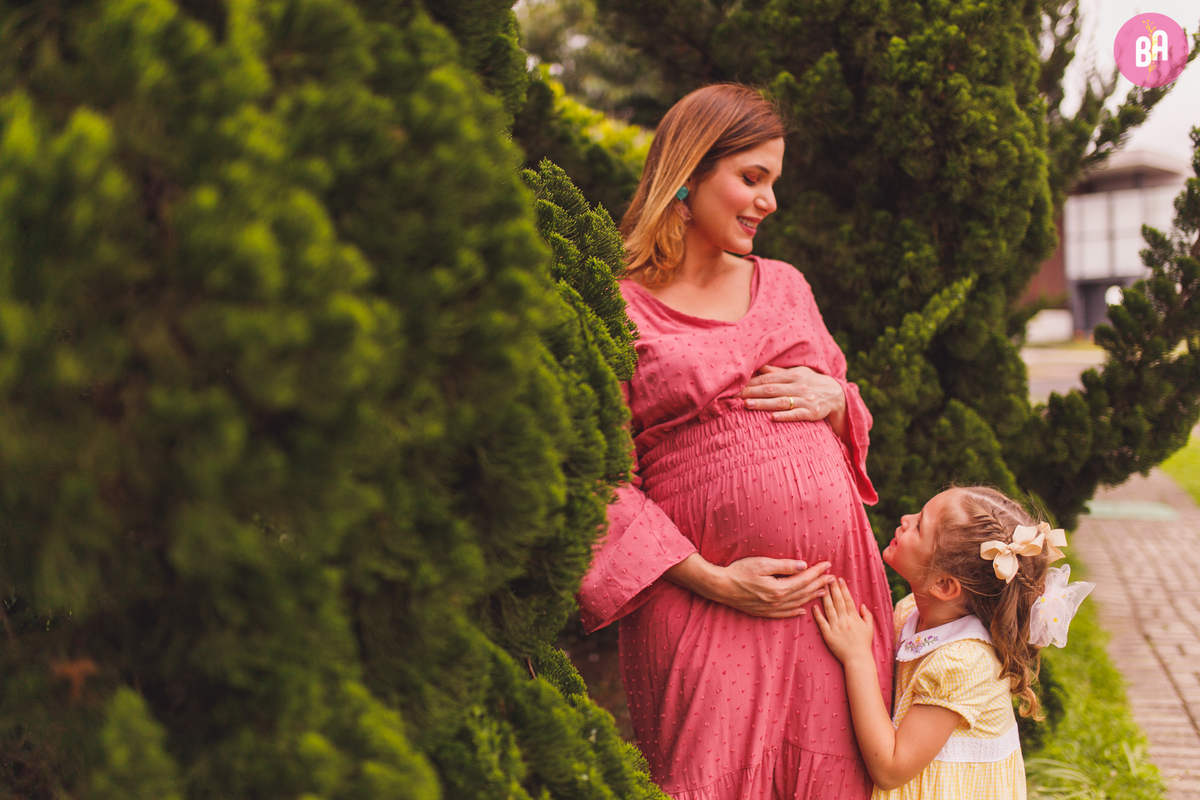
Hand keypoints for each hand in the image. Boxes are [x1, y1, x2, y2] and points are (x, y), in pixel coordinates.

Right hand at [666, 554, 833, 617]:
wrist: (720, 587)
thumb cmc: (739, 572)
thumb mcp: (762, 563)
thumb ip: (784, 566)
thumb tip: (803, 566)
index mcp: (779, 588)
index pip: (804, 579)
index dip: (817, 572)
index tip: (828, 565)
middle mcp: (777, 601)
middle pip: (804, 592)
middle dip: (820, 584)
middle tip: (833, 578)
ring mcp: (770, 608)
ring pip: (797, 604)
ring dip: (811, 597)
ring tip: (823, 592)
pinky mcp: (763, 612)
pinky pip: (784, 614)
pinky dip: (795, 612)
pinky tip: (802, 611)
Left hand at [741, 365, 846, 435]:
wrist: (837, 395)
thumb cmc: (811, 383)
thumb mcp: (797, 373)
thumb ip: (778, 372)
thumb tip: (758, 367)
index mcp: (793, 375)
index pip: (768, 378)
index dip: (751, 383)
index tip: (736, 387)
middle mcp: (799, 386)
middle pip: (772, 389)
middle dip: (752, 392)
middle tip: (735, 397)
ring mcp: (806, 399)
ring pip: (782, 401)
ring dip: (763, 403)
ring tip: (747, 405)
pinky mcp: (813, 412)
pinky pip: (797, 414)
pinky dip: (785, 416)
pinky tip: (773, 418)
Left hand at [814, 578, 874, 663]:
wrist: (857, 659)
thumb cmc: (863, 643)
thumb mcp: (869, 628)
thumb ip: (866, 615)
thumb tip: (861, 604)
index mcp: (854, 618)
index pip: (848, 600)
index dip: (843, 589)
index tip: (839, 579)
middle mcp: (844, 620)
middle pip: (838, 601)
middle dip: (833, 588)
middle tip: (829, 577)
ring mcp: (835, 627)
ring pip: (829, 609)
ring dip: (825, 597)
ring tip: (821, 586)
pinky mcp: (828, 635)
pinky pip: (822, 622)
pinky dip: (817, 614)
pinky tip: (813, 606)